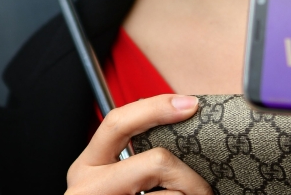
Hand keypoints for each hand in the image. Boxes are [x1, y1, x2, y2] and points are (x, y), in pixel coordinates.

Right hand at [66, 94, 211, 194]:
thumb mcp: (112, 182)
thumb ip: (133, 161)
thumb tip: (179, 131)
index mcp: (87, 167)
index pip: (119, 122)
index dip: (156, 107)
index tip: (191, 104)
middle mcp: (89, 187)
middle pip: (156, 162)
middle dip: (188, 177)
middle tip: (203, 193)